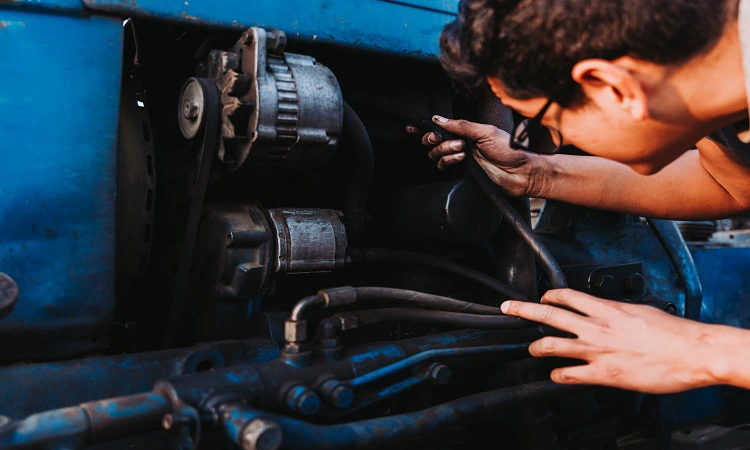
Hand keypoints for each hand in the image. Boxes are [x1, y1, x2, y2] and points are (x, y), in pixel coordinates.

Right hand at [408, 115, 547, 196]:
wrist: (521, 172)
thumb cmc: (510, 150)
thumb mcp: (486, 131)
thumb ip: (461, 125)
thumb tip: (439, 119)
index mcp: (466, 130)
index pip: (441, 127)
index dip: (426, 127)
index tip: (413, 127)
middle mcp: (461, 143)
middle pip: (432, 141)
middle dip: (433, 139)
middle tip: (440, 138)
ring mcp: (460, 157)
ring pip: (436, 154)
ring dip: (445, 150)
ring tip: (461, 148)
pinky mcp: (461, 171)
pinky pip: (444, 165)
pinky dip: (449, 160)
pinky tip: (462, 158)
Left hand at [501, 289, 723, 393]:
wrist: (694, 352)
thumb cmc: (674, 333)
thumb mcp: (641, 311)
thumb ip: (618, 312)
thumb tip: (608, 312)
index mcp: (607, 308)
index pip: (567, 295)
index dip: (549, 294)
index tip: (541, 295)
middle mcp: (597, 326)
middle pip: (550, 313)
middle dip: (524, 309)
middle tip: (508, 309)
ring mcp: (597, 350)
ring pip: (552, 343)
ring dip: (536, 346)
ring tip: (531, 348)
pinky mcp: (603, 373)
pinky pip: (570, 374)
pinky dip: (558, 375)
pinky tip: (555, 376)